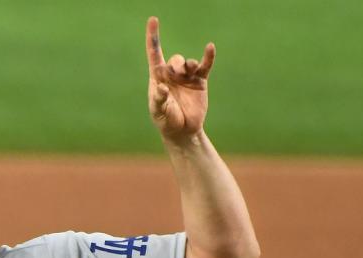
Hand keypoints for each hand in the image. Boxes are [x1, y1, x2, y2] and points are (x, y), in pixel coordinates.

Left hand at [145, 16, 215, 141]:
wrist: (183, 131)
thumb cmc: (166, 121)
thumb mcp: (159, 111)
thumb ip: (159, 99)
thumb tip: (162, 88)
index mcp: (158, 78)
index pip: (154, 53)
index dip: (153, 37)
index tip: (153, 20)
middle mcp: (172, 75)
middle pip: (174, 60)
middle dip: (175, 65)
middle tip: (177, 74)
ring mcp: (186, 77)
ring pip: (188, 62)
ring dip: (188, 65)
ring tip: (189, 71)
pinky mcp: (199, 81)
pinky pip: (205, 66)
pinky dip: (208, 57)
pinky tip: (210, 48)